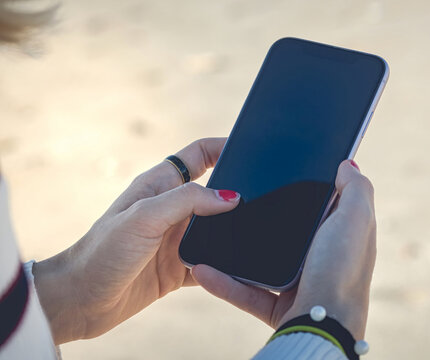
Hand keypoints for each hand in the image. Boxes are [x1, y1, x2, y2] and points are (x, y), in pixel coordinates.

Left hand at [33, 138, 240, 343]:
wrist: (81, 301)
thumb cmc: (102, 251)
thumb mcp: (144, 216)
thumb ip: (188, 200)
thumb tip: (230, 197)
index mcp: (161, 185)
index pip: (199, 155)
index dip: (223, 147)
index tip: (250, 148)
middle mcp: (172, 209)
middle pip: (215, 191)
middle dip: (237, 191)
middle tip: (264, 196)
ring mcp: (177, 238)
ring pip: (218, 228)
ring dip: (233, 231)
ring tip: (256, 231)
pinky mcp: (180, 267)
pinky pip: (213, 261)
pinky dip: (225, 264)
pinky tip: (238, 267)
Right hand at [192, 159, 375, 338]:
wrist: (323, 326)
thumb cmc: (341, 270)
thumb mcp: (355, 220)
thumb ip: (355, 189)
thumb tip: (347, 163)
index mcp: (338, 235)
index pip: (320, 204)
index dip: (304, 186)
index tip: (277, 170)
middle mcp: (319, 258)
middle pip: (286, 231)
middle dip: (261, 217)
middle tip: (232, 198)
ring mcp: (298, 283)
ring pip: (260, 261)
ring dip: (233, 251)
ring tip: (210, 233)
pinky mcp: (278, 306)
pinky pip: (245, 291)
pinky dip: (224, 282)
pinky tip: (202, 268)